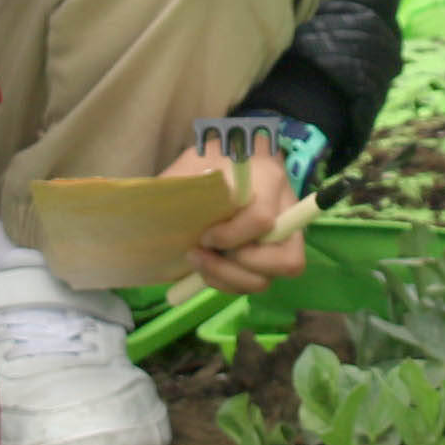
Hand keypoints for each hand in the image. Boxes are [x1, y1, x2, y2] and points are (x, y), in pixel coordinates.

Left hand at [164, 141, 305, 297]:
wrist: (227, 161)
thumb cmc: (211, 161)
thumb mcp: (193, 165)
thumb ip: (183, 185)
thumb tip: (159, 211)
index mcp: (269, 182)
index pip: (262, 220)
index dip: (231, 236)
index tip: (204, 237)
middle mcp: (286, 213)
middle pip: (285, 260)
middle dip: (238, 267)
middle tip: (206, 255)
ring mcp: (283, 238)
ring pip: (268, 278)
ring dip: (229, 279)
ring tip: (200, 262)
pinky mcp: (270, 255)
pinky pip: (256, 282)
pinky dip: (228, 283)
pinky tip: (208, 268)